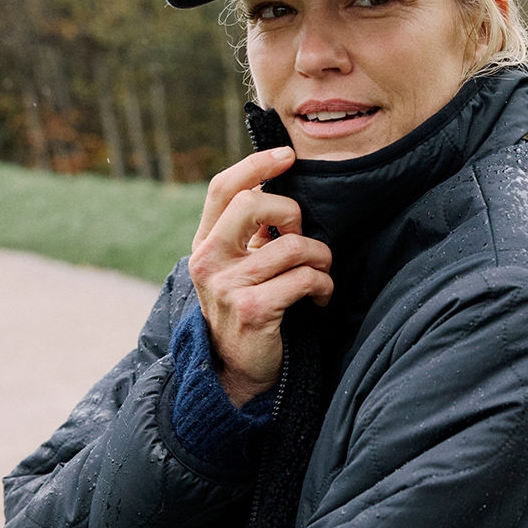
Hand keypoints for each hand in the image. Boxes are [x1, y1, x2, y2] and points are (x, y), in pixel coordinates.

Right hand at [188, 147, 334, 407]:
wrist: (236, 372)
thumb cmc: (247, 309)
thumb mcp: (238, 267)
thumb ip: (249, 233)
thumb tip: (277, 189)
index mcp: (204, 244)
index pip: (222, 188)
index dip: (256, 165)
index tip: (287, 156)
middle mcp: (208, 261)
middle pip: (254, 204)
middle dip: (292, 213)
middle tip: (301, 237)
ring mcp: (227, 286)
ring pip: (292, 246)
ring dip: (320, 258)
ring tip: (321, 274)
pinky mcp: (253, 310)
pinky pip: (304, 279)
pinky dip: (323, 286)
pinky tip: (320, 298)